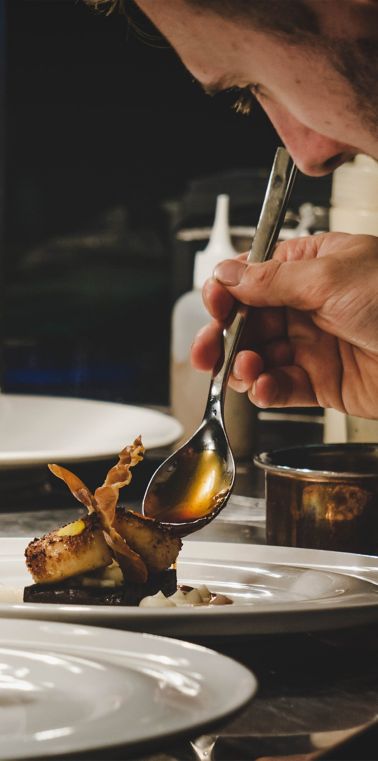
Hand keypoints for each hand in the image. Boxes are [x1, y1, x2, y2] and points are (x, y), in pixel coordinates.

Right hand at [191, 232, 377, 418]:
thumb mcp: (331, 276)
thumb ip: (272, 279)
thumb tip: (227, 273)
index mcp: (311, 267)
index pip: (253, 278)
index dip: (227, 293)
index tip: (213, 305)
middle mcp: (307, 306)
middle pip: (248, 322)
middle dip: (223, 337)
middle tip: (205, 352)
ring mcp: (313, 346)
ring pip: (259, 357)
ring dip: (243, 366)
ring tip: (244, 370)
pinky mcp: (321, 383)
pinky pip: (281, 387)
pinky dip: (267, 390)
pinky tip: (264, 388)